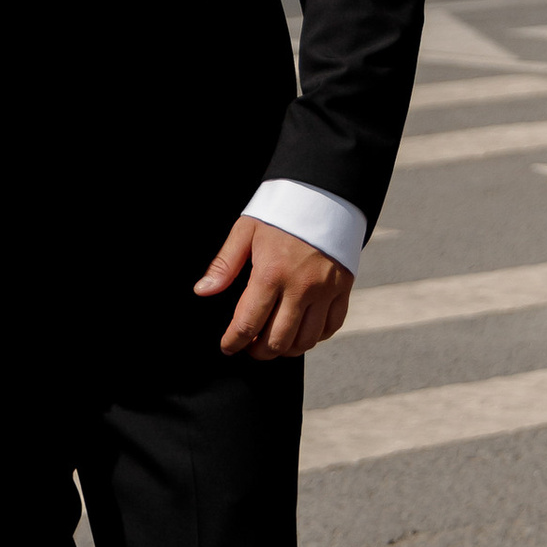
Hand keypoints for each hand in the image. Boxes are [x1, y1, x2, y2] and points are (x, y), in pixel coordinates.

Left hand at [195, 217, 353, 361]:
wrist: (323, 194)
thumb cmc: (281, 213)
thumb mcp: (246, 231)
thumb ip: (224, 264)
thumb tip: (203, 290)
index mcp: (272, 273)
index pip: (248, 323)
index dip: (234, 342)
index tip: (228, 346)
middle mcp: (301, 287)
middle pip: (278, 340)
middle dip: (259, 351)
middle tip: (249, 346)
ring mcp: (325, 291)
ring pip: (306, 340)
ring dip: (286, 349)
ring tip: (272, 342)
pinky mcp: (343, 289)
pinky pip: (331, 327)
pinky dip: (314, 338)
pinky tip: (300, 332)